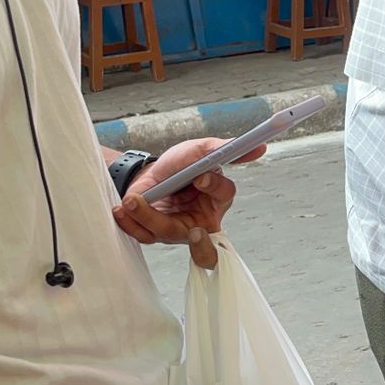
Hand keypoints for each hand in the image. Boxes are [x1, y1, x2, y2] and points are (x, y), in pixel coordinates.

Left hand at [110, 138, 266, 267]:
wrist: (149, 173)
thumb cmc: (179, 164)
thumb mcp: (199, 150)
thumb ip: (224, 149)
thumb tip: (261, 147)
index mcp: (218, 198)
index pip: (224, 195)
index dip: (215, 187)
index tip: (201, 177)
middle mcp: (202, 220)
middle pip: (200, 236)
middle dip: (188, 235)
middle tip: (188, 228)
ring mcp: (179, 231)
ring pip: (167, 234)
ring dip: (147, 217)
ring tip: (132, 200)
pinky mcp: (157, 235)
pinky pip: (145, 236)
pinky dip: (131, 223)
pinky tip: (123, 208)